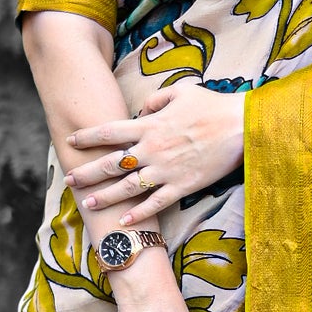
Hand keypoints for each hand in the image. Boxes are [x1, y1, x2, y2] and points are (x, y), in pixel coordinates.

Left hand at [67, 85, 244, 225]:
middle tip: (69, 180)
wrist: (241, 126)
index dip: (87, 136)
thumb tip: (142, 108)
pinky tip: (125, 220)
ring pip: (128, 186)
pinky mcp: (183, 185)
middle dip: (88, 172)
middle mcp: (152, 149)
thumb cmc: (212, 106)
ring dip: (106, 196)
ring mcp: (166, 170)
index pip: (109, 131)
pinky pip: (156, 202)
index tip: (71, 140)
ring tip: (88, 204)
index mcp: (150, 125)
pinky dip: (140, 212)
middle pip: (111, 162)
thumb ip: (156, 99)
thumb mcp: (181, 91)